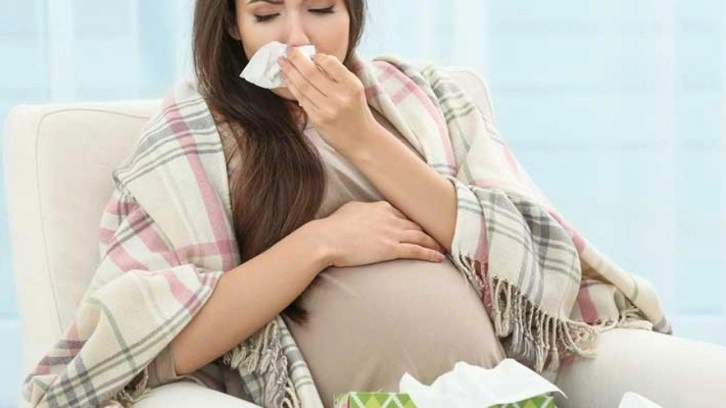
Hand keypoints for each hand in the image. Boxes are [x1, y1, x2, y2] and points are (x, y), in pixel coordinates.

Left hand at [278, 47, 377, 154]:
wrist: (362, 140)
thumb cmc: (356, 112)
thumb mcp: (355, 90)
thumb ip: (338, 75)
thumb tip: (315, 59)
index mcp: (352, 85)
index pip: (330, 63)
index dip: (317, 56)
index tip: (309, 52)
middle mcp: (341, 96)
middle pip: (311, 72)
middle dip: (296, 58)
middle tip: (287, 50)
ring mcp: (328, 109)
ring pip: (303, 85)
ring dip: (290, 71)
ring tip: (282, 62)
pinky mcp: (318, 119)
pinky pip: (301, 99)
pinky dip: (292, 87)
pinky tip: (287, 79)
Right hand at [313, 201, 446, 267]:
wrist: (327, 238)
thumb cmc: (333, 227)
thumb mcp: (350, 210)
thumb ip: (364, 210)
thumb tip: (366, 214)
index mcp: (381, 207)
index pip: (403, 214)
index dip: (414, 222)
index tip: (421, 227)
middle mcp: (390, 217)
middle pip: (415, 225)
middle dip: (429, 231)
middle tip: (439, 236)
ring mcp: (392, 233)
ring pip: (420, 236)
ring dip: (433, 242)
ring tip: (442, 247)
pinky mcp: (391, 248)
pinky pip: (416, 250)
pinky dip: (430, 253)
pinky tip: (439, 257)